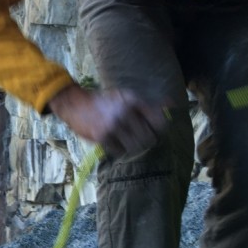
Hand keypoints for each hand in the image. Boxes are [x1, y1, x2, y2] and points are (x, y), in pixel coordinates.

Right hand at [48, 84, 168, 156]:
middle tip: (139, 139)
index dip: (160, 130)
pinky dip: (120, 150)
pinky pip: (120, 151)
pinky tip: (116, 143)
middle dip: (146, 141)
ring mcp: (113, 126)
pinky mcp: (102, 137)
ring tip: (128, 142)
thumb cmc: (104, 101)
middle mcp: (125, 113)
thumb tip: (172, 105)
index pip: (159, 122)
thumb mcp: (125, 96)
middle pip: (149, 138)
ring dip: (134, 148)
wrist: (75, 104)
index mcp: (133, 101)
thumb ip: (147, 104)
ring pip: (136, 147)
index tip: (154, 131)